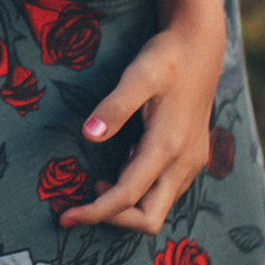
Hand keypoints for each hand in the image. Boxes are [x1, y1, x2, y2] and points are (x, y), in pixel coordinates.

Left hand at [60, 10, 218, 234]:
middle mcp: (184, 163)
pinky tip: (124, 164)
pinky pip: (164, 191)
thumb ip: (114, 107)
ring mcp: (191, 163)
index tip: (65, 217)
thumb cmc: (166, 58)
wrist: (200, 46)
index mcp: (167, 147)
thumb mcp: (138, 75)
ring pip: (158, 207)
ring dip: (126, 204)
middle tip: (82, 200)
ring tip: (99, 178)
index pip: (127, 197)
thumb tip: (90, 134)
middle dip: (113, 218)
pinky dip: (139, 191)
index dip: (95, 212)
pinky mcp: (191, 158)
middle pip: (149, 218)